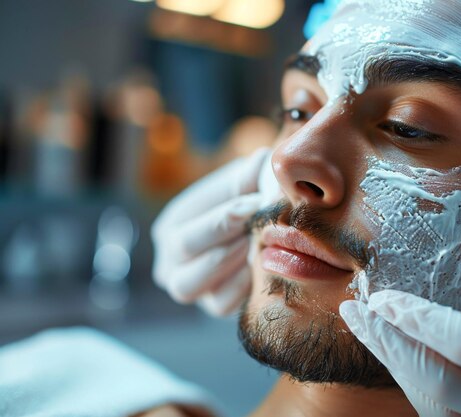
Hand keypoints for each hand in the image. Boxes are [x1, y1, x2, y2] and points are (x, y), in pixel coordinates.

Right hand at [152, 148, 272, 315]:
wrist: (262, 225)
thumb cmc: (248, 198)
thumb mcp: (246, 182)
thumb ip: (250, 174)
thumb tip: (260, 164)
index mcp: (170, 228)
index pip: (183, 236)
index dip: (220, 222)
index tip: (255, 204)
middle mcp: (171, 264)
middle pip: (185, 266)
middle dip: (227, 244)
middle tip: (262, 227)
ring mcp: (193, 289)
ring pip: (197, 290)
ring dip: (231, 266)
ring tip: (259, 244)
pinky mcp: (215, 306)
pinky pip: (222, 305)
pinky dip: (243, 286)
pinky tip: (263, 265)